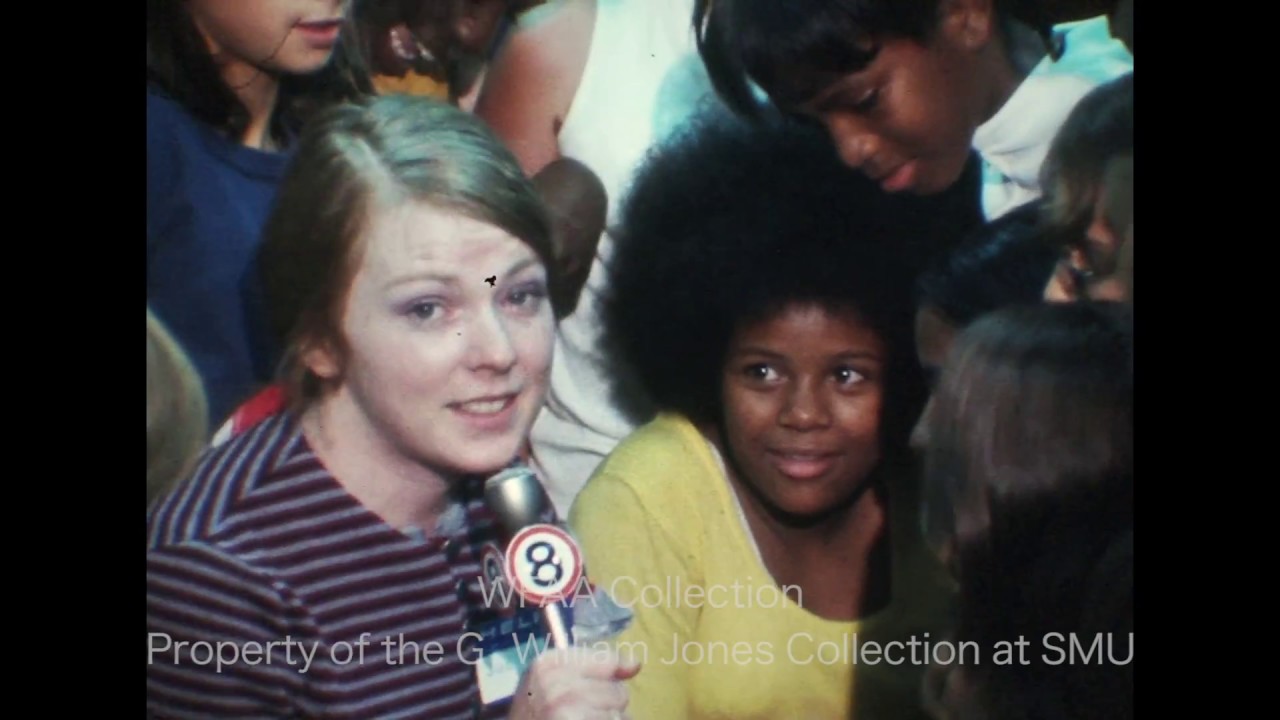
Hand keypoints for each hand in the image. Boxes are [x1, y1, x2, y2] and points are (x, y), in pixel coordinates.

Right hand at [508, 646, 640, 719]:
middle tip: (580, 715)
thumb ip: (594, 666)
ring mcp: (567, 711)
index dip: (606, 680)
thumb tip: (635, 664)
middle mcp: (557, 685)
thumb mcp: (550, 680)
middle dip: (606, 706)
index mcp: (549, 663)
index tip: (590, 693)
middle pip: (618, 692)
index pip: (608, 661)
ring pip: (620, 715)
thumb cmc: (535, 711)